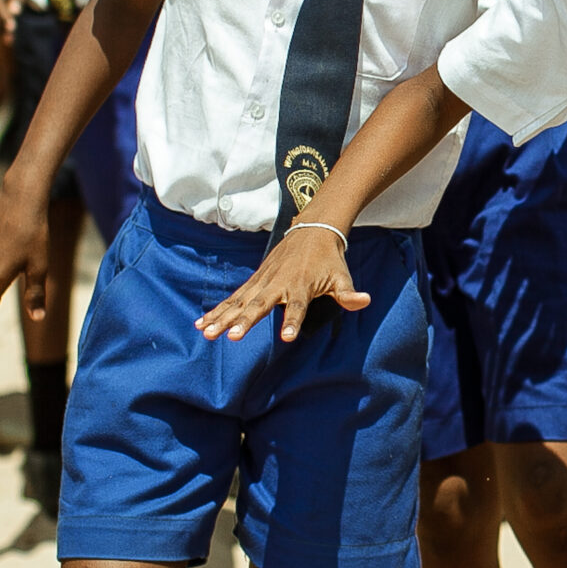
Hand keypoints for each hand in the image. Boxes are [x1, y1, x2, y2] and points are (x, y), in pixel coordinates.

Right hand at [193, 227, 370, 342]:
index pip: (298, 306)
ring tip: (206, 333)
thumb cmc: (328, 259)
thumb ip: (348, 293)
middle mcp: (278, 283)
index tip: (288, 337)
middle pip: (260, 305)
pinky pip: (233, 298)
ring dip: (222, 317)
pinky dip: (217, 310)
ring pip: (240, 301)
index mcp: (302, 285)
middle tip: (231, 337)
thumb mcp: (342, 276)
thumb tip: (365, 301)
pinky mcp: (254, 281)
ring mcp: (263, 281)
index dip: (293, 321)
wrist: (311, 230)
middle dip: (244, 321)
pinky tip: (201, 324)